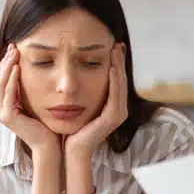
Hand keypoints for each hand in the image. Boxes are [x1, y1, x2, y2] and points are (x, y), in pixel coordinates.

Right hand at [0, 44, 58, 155]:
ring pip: (1, 83)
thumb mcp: (37, 103)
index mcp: (6, 105)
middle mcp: (1, 109)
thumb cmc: (47, 126)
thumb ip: (30, 91)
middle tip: (14, 46)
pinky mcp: (8, 117)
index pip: (2, 79)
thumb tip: (33, 72)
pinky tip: (18, 68)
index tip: (15, 48)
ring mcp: (2, 113)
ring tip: (15, 53)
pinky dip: (12, 80)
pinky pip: (8, 94)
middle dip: (6, 61)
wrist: (49, 146)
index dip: (7, 63)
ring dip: (8, 66)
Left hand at [64, 43, 128, 158]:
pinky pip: (115, 96)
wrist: (71, 149)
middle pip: (121, 80)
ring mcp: (118, 114)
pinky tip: (111, 69)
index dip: (117, 63)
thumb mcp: (81, 104)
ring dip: (118, 67)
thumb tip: (80, 70)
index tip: (113, 46)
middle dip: (119, 61)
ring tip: (115, 52)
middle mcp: (119, 109)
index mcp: (113, 106)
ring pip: (120, 85)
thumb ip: (85, 90)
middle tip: (117, 44)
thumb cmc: (73, 127)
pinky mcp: (112, 118)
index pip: (117, 80)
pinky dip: (114, 82)